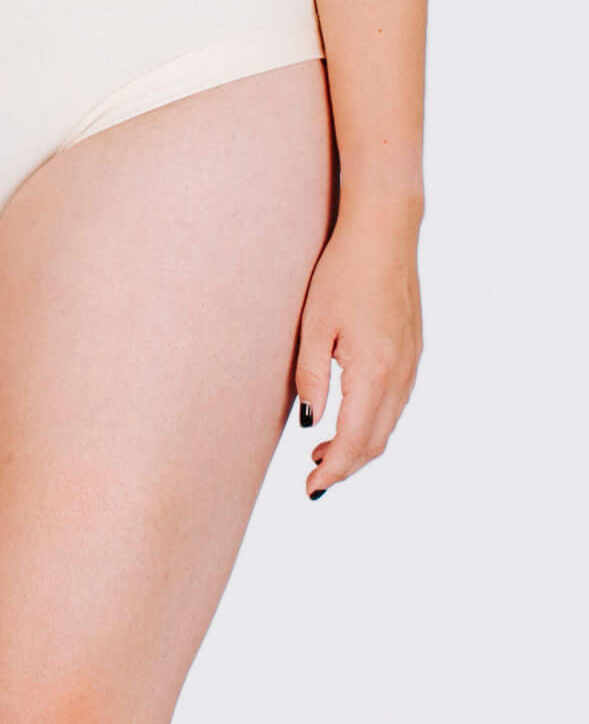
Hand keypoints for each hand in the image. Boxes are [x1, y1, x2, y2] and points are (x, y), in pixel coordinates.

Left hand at [294, 201, 422, 496]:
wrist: (384, 234)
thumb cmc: (341, 273)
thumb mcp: (313, 325)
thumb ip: (312, 377)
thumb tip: (311, 423)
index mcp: (374, 371)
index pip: (354, 440)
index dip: (333, 470)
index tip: (311, 488)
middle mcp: (400, 374)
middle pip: (375, 441)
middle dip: (345, 467)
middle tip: (312, 480)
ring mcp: (412, 364)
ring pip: (388, 425)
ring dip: (358, 446)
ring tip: (320, 454)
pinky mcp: (413, 352)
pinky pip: (396, 403)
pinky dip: (373, 423)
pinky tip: (348, 417)